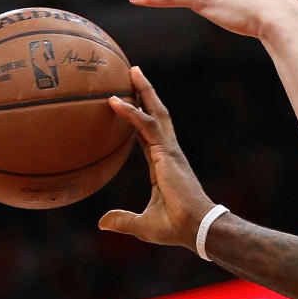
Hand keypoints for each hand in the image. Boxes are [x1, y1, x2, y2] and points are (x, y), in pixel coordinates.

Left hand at [98, 66, 214, 247]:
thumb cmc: (175, 228)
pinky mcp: (167, 152)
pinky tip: (116, 100)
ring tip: (132, 70)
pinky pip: (146, 126)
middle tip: (133, 73)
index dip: (138, 117)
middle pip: (155, 115)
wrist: (195, 227)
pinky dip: (131, 112)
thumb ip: (122, 220)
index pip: (147, 135)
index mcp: (162, 165)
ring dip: (144, 90)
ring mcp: (169, 150)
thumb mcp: (142, 224)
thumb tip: (102, 223)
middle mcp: (167, 153)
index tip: (129, 102)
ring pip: (155, 112)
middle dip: (145, 93)